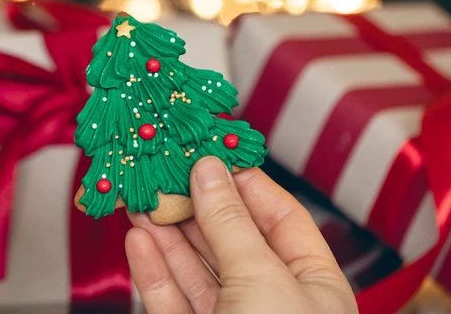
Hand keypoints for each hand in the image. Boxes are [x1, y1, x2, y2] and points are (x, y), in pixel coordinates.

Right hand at [125, 157, 356, 313]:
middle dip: (196, 205)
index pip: (281, 218)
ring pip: (194, 269)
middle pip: (230, 240)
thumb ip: (229, 222)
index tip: (210, 153)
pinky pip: (171, 301)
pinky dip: (153, 270)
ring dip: (166, 233)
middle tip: (165, 169)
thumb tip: (209, 169)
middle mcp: (273, 303)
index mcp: (313, 285)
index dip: (245, 183)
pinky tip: (137, 240)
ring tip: (141, 197)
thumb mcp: (262, 279)